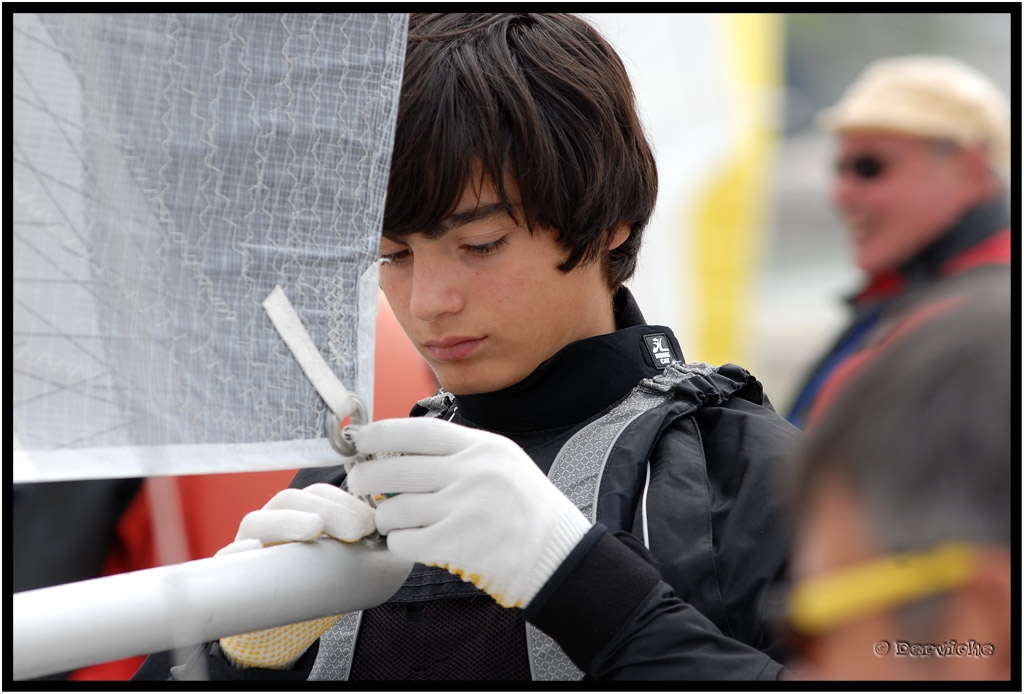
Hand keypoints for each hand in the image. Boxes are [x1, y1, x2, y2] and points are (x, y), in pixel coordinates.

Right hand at [216, 483, 375, 668]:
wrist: (281, 628)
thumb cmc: (313, 589)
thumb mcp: (340, 566)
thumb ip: (361, 552)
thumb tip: (396, 546)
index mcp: (299, 515)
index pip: (318, 494)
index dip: (344, 502)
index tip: (370, 523)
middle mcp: (271, 523)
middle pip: (290, 500)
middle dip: (326, 510)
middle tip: (355, 530)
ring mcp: (247, 546)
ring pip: (257, 521)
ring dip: (287, 521)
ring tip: (314, 529)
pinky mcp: (229, 573)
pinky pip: (225, 559)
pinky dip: (238, 552)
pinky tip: (254, 550)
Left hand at [347, 417, 590, 608]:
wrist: (556, 554)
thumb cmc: (527, 509)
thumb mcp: (502, 461)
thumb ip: (458, 453)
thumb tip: (400, 451)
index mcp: (482, 447)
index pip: (417, 431)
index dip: (379, 433)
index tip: (359, 439)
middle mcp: (471, 472)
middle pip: (394, 469)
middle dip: (365, 478)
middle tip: (359, 483)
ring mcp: (462, 508)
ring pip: (393, 508)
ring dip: (384, 517)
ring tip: (393, 520)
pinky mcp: (455, 543)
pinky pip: (403, 541)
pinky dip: (399, 543)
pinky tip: (410, 541)